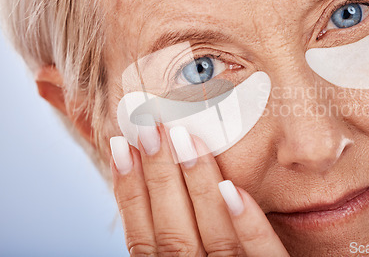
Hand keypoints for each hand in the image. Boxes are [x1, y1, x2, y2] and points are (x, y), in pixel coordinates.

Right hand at [110, 124, 289, 255]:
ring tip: (184, 139)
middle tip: (149, 127)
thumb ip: (176, 240)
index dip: (128, 193)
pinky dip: (248, 225)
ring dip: (196, 187)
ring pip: (214, 238)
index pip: (144, 240)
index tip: (119, 146)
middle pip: (173, 234)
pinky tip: (234, 189)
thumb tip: (153, 188)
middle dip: (158, 178)